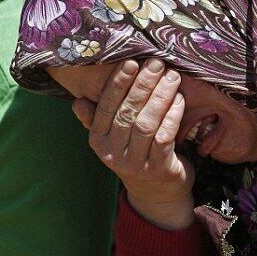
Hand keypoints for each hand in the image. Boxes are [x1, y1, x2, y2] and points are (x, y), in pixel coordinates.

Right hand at [73, 59, 194, 229]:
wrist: (156, 193)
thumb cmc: (134, 153)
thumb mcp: (111, 138)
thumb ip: (96, 118)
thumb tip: (78, 102)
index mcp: (98, 140)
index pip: (105, 108)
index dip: (117, 84)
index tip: (130, 62)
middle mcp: (113, 152)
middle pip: (127, 113)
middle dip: (142, 85)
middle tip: (156, 64)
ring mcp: (135, 163)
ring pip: (146, 123)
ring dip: (160, 97)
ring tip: (171, 77)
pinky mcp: (158, 169)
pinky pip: (165, 137)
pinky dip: (172, 116)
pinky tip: (179, 99)